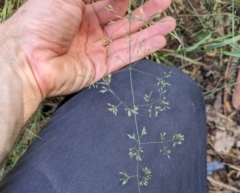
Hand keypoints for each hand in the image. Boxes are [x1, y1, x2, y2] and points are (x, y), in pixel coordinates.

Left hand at [1, 0, 174, 98]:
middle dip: (145, 10)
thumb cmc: (42, 20)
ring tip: (171, 22)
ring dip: (149, 30)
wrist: (28, 59)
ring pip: (128, 38)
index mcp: (78, 10)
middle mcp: (89, 30)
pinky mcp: (100, 69)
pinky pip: (125, 57)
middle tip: (165, 2)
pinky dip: (144, 49)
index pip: (109, 1)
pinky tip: (161, 40)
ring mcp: (95, 50)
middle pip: (123, 18)